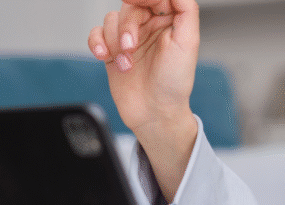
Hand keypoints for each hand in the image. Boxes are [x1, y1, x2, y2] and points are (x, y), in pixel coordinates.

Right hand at [88, 0, 199, 200]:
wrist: (155, 113)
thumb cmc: (174, 83)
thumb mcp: (188, 42)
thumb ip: (185, 9)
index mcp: (172, 21)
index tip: (135, 2)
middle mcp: (151, 27)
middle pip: (131, 6)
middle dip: (128, 25)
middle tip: (131, 45)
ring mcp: (131, 38)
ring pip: (112, 19)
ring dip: (115, 39)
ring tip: (126, 62)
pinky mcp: (113, 51)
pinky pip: (96, 33)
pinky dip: (97, 42)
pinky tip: (105, 57)